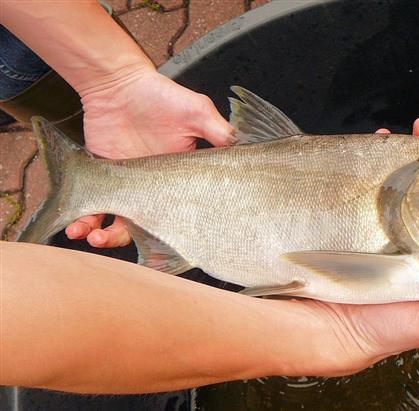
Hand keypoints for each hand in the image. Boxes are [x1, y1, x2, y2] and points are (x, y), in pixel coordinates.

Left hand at [65, 69, 234, 246]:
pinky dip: (85, 220)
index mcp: (180, 178)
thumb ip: (219, 132)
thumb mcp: (197, 112)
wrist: (118, 84)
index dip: (175, 231)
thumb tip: (243, 149)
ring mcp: (127, 186)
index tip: (172, 242)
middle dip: (135, 240)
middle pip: (148, 226)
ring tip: (94, 237)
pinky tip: (78, 226)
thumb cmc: (161, 97)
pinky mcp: (103, 179)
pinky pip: (94, 207)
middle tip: (125, 242)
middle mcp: (154, 188)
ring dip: (106, 237)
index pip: (182, 213)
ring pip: (118, 223)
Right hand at [277, 119, 418, 376]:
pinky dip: (373, 157)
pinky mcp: (356, 217)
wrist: (321, 327)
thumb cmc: (379, 328)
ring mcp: (384, 224)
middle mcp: (415, 236)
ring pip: (405, 177)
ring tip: (417, 124)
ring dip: (412, 149)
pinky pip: (368, 179)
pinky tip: (379, 139)